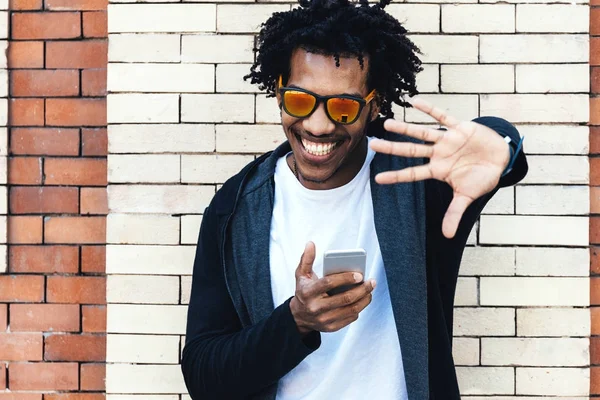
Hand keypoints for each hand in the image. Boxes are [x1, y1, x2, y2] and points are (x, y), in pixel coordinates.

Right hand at [289, 242, 375, 335]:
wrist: (298, 317)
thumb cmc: (303, 291)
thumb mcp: (301, 275)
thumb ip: (306, 259)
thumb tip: (310, 244)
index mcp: (308, 292)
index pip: (329, 283)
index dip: (346, 278)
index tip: (359, 274)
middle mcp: (316, 308)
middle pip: (345, 298)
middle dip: (362, 289)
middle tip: (371, 281)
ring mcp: (324, 319)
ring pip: (351, 310)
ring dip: (364, 299)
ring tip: (370, 290)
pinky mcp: (331, 327)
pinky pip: (350, 318)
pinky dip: (358, 308)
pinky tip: (362, 300)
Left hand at [369, 97, 510, 238]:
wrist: (502, 159)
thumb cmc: (482, 177)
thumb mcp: (468, 197)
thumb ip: (455, 213)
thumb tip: (447, 236)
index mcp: (438, 170)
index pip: (412, 174)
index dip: (396, 176)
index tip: (377, 178)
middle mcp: (438, 154)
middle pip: (411, 151)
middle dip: (392, 148)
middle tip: (372, 144)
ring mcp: (447, 140)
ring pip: (422, 133)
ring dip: (406, 129)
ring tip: (387, 123)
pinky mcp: (460, 127)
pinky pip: (442, 116)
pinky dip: (430, 110)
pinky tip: (414, 101)